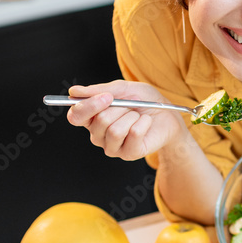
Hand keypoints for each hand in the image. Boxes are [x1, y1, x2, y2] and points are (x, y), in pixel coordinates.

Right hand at [66, 81, 185, 160]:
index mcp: (91, 118)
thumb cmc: (143, 101)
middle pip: (100, 121)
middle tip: (130, 106)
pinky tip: (146, 123)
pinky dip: (143, 123)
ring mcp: (112, 147)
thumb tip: (74, 92)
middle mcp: (98, 135)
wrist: (167, 114)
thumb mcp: (123, 88)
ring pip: (115, 130)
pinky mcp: (128, 154)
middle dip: (120, 108)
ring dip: (132, 116)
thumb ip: (99, 90)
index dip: (88, 106)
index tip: (107, 97)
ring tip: (138, 116)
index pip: (76, 116)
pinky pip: (133, 135)